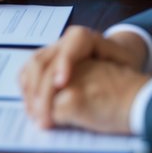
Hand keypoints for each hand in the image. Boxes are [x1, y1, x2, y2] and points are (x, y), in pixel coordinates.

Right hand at [19, 26, 148, 128]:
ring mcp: (52, 49)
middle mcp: (63, 41)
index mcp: (82, 37)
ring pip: (32, 66)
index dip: (62, 65)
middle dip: (40, 89)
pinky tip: (31, 105)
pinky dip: (27, 88)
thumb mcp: (125, 62)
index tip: (62, 85)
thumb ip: (115, 69)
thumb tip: (103, 84)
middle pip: (43, 61)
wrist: (117, 53)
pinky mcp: (46, 60)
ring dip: (30, 91)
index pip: (68, 50)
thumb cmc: (123, 62)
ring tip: (34, 113)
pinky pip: (28, 71)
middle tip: (43, 114)